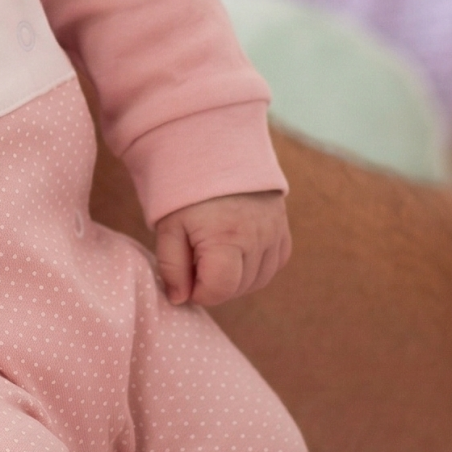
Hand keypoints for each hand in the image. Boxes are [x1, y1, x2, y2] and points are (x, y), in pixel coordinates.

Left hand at [154, 189, 290, 306]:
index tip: (186, 278)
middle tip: (196, 262)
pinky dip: (256, 268)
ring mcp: (274, 233)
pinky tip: (236, 255)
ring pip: (258, 280)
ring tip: (214, 257)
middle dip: (214, 285)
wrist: (215, 151)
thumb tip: (180, 299)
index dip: (199, 292)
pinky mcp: (283, 229)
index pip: (219, 289)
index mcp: (226, 237)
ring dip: (236, 280)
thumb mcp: (168, 227)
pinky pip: (274, 265)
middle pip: (238, 287)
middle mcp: (257, 238)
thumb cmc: (185, 191)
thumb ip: (172, 267)